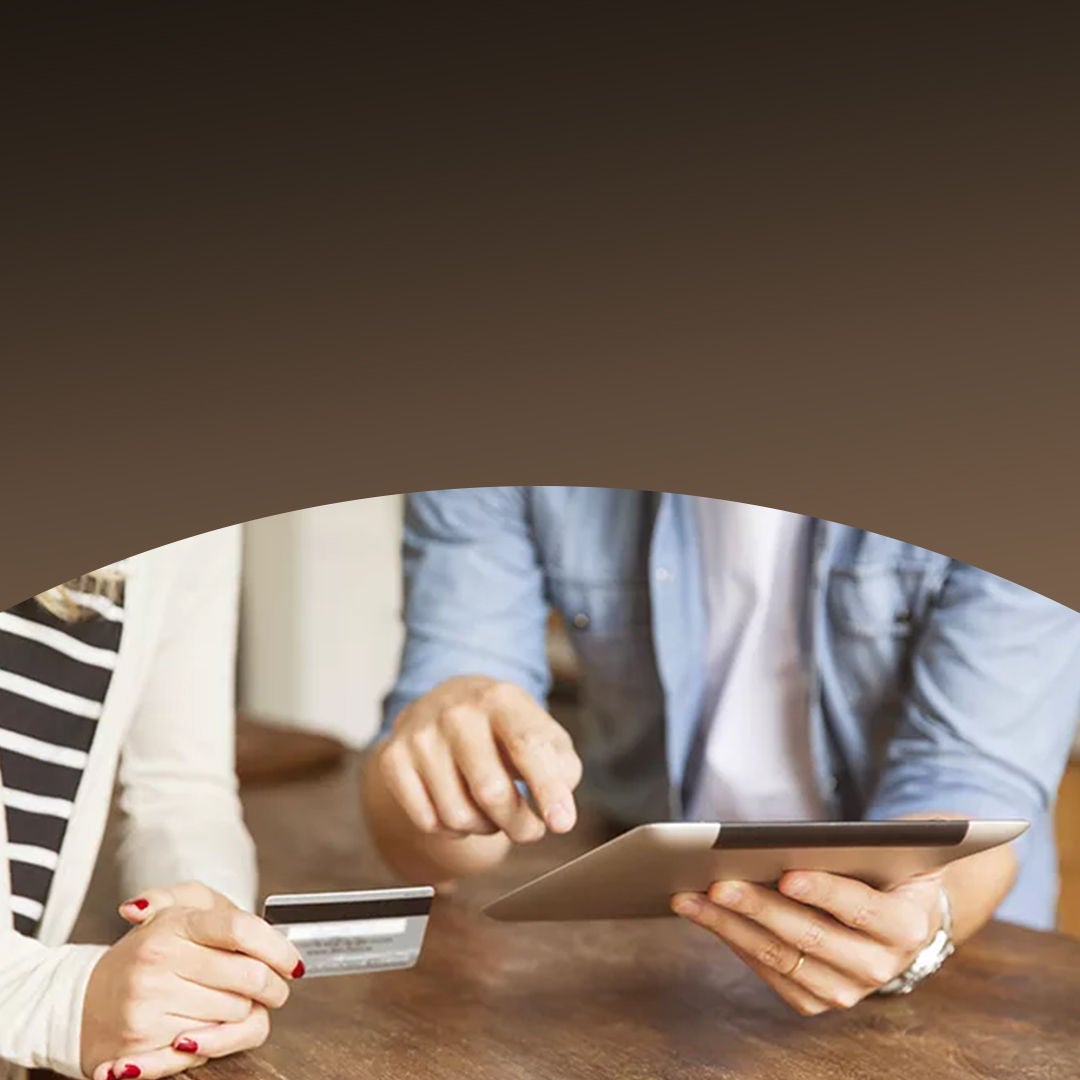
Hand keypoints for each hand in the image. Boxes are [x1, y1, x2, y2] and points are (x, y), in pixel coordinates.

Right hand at [82, 882, 303, 1079]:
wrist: (91, 999)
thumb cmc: (152, 948)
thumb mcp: (177, 907)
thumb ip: (189, 896)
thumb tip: (136, 909)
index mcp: (174, 923)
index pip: (241, 930)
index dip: (277, 948)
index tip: (294, 963)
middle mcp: (158, 961)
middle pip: (249, 979)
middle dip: (270, 987)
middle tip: (270, 988)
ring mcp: (148, 1004)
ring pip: (237, 1016)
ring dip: (243, 1013)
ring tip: (225, 1003)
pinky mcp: (141, 1046)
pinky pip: (208, 1049)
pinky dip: (219, 1042)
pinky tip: (208, 1030)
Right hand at [377, 675, 582, 843]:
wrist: (450, 702)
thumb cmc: (506, 729)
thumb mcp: (544, 734)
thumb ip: (561, 768)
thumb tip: (558, 811)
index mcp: (500, 699)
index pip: (527, 746)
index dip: (547, 789)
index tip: (562, 823)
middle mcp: (456, 712)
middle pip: (491, 791)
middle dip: (519, 825)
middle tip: (530, 829)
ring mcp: (420, 735)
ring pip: (458, 815)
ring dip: (485, 827)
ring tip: (492, 809)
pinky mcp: (393, 758)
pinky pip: (427, 821)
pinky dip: (452, 829)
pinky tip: (461, 805)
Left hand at [672, 871, 942, 1014]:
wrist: (903, 916)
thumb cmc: (886, 870)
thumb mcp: (887, 854)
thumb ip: (851, 850)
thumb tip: (780, 842)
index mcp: (908, 926)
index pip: (862, 908)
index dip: (824, 892)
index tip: (786, 874)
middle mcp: (882, 967)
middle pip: (810, 936)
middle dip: (758, 907)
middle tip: (717, 883)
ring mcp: (848, 990)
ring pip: (780, 958)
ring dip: (729, 926)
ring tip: (690, 898)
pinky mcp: (816, 1001)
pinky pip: (768, 972)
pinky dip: (733, 941)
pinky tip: (705, 916)